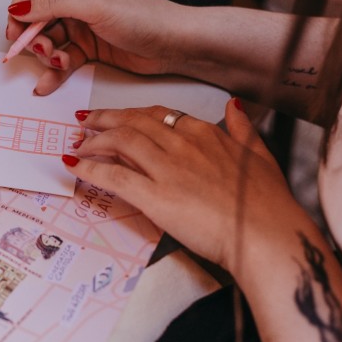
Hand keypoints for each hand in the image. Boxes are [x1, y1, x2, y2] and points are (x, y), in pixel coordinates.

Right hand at [7, 0, 190, 94]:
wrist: (174, 44)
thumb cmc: (144, 16)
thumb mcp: (94, 6)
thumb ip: (53, 5)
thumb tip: (19, 7)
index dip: (20, 9)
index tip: (16, 29)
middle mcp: (75, 2)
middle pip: (36, 19)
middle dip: (33, 37)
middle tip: (41, 49)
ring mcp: (81, 27)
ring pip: (47, 42)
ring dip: (46, 56)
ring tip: (58, 62)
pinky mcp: (87, 49)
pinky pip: (61, 61)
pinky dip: (54, 73)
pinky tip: (48, 83)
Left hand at [64, 100, 314, 270]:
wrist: (266, 234)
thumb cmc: (266, 202)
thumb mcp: (258, 154)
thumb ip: (241, 128)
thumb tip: (233, 107)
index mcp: (205, 133)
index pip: (159, 115)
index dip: (133, 114)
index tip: (118, 117)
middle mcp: (182, 144)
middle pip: (133, 122)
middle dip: (104, 119)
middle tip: (85, 121)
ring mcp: (168, 169)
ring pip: (121, 142)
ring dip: (94, 140)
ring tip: (78, 143)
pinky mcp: (156, 196)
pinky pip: (115, 176)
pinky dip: (90, 169)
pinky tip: (75, 166)